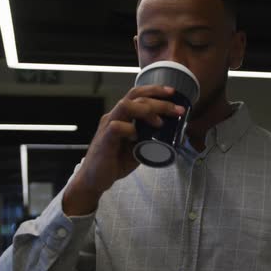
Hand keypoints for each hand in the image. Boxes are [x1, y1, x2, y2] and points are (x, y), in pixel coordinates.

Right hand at [62, 85, 184, 215]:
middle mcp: (114, 116)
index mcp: (121, 116)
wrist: (94, 179)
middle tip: (176, 110)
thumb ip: (149, 138)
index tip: (173, 93)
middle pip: (135, 96)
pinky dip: (130, 129)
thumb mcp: (138, 147)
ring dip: (147, 110)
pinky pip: (116, 127)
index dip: (155, 91)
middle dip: (159, 101)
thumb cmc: (115, 162)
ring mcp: (107, 126)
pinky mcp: (104, 140)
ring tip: (160, 122)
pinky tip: (138, 137)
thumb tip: (171, 134)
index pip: (137, 94)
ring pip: (125, 105)